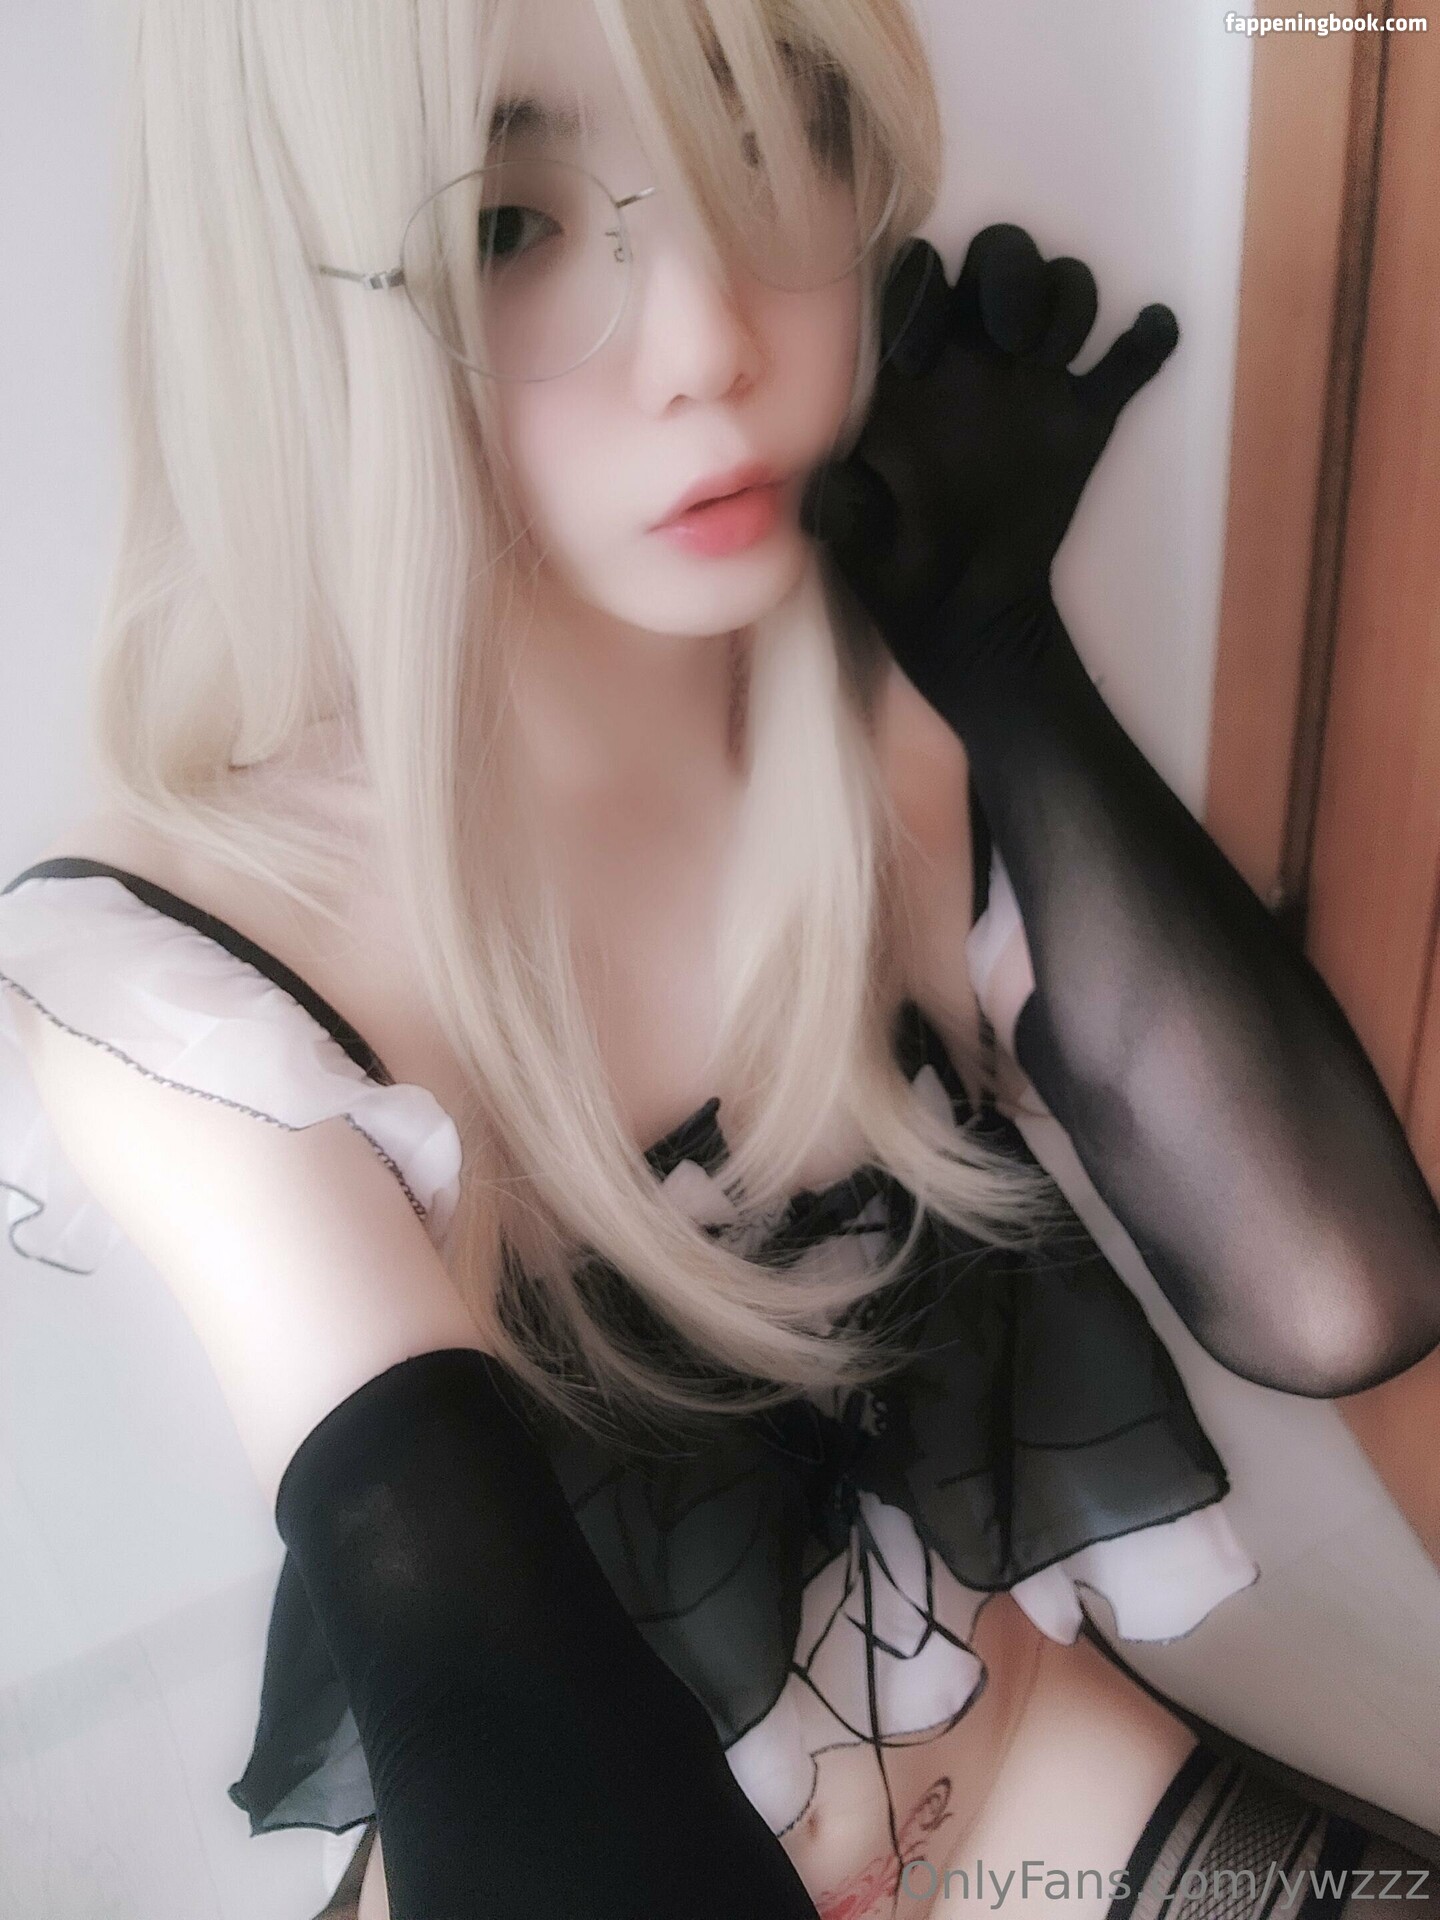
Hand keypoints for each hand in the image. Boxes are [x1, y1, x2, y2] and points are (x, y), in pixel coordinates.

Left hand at [801, 226, 1179, 712]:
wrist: (962, 618)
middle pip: (1002, 256)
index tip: (917, 358)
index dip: (921, 292)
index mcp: (912, 370)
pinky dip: (1147, 341)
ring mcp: (1034, 386)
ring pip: (1066, 289)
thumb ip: (842, 503)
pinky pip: (1128, 364)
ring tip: (1051, 357)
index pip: (919, 280)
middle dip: (1010, 272)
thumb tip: (827, 492)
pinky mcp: (1086, 423)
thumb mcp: (852, 538)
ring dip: (1067, 301)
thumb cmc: (894, 570)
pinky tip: (1150, 336)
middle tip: (1008, 336)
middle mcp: (976, 359)